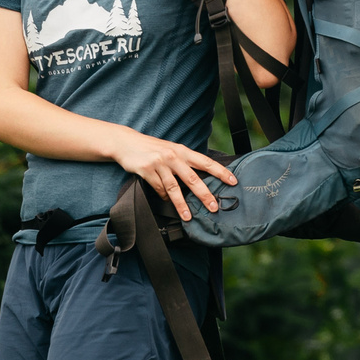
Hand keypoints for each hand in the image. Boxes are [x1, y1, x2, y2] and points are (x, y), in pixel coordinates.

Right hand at [111, 133, 234, 221]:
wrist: (126, 143)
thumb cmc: (152, 148)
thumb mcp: (171, 150)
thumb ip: (185, 162)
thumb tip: (201, 178)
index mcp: (182, 151)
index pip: (206, 162)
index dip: (220, 172)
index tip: (233, 181)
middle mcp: (173, 156)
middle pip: (193, 178)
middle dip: (205, 194)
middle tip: (214, 207)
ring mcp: (160, 163)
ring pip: (174, 188)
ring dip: (182, 205)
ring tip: (188, 216)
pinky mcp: (147, 170)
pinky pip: (159, 188)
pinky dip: (164, 197)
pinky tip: (166, 201)